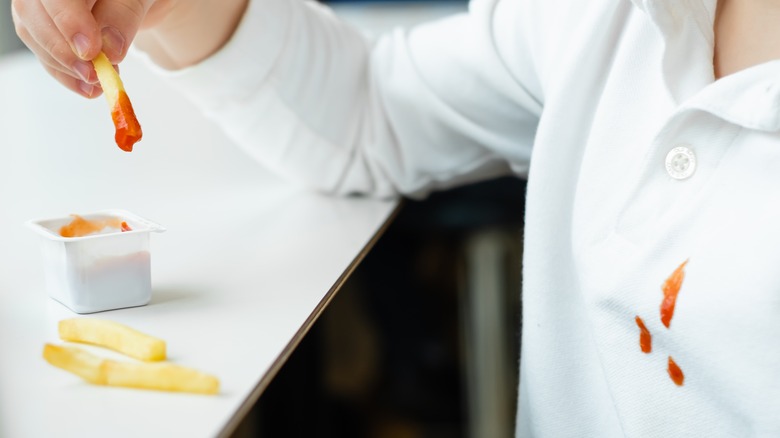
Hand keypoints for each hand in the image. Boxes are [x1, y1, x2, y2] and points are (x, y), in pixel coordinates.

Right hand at [12, 0, 177, 97]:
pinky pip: (42, 53)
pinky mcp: (39, 27)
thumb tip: (109, 49)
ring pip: (32, 35)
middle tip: (94, 74)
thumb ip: (123, 17)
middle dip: (63, 51)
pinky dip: (66, 75)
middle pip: (32, 13)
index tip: (90, 50)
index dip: (67, 21)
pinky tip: (88, 88)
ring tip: (100, 81)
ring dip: (65, 67)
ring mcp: (36, 4)